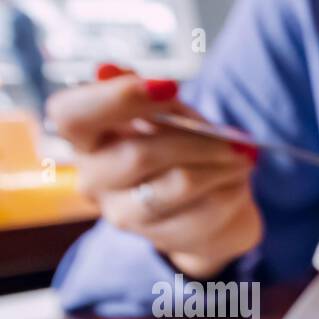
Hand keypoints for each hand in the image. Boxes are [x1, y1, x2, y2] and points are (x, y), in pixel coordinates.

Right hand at [47, 64, 262, 278]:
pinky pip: (206, 211)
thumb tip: (126, 75)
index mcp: (84, 138)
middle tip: (234, 138)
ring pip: (179, 184)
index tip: (170, 87)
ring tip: (243, 157)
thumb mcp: (168, 117)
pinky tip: (239, 182)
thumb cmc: (181, 151)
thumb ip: (153, 99)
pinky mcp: (162, 239)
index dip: (116, 98)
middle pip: (138, 155)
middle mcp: (94, 180)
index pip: (71, 115)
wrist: (209, 211)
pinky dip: (232, 190)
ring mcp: (124, 214)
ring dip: (221, 165)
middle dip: (195, 141)